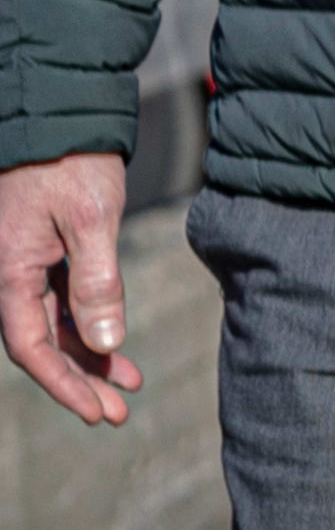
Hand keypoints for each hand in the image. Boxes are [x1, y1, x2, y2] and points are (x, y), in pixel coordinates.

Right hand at [0, 153, 135, 425]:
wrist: (61, 115)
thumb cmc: (72, 163)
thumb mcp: (90, 220)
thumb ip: (98, 282)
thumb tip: (105, 343)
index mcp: (9, 271)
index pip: (29, 346)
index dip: (62, 384)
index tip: (95, 413)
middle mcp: (10, 272)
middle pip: (41, 343)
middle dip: (78, 381)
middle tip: (116, 415)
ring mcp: (28, 263)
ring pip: (54, 325)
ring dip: (87, 357)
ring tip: (127, 386)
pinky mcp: (47, 251)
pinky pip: (62, 301)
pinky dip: (89, 325)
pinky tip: (115, 346)